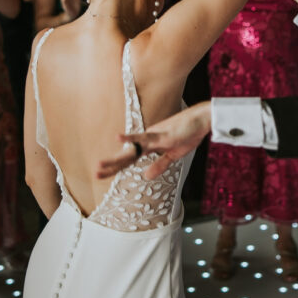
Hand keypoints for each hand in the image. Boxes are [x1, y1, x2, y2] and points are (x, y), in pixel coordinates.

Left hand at [97, 102, 211, 179]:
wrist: (202, 120)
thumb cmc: (189, 134)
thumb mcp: (174, 156)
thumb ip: (159, 165)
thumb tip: (145, 176)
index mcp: (150, 147)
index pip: (129, 159)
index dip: (116, 167)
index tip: (101, 175)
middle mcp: (148, 141)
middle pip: (127, 156)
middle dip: (111, 165)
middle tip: (95, 174)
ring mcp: (153, 137)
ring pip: (131, 149)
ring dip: (116, 158)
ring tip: (100, 165)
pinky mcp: (161, 134)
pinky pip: (144, 137)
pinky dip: (131, 138)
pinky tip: (119, 138)